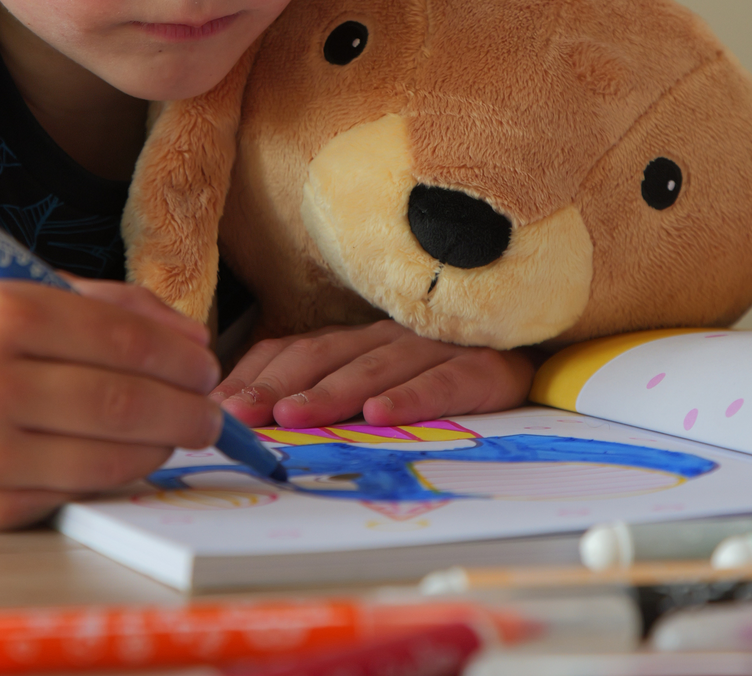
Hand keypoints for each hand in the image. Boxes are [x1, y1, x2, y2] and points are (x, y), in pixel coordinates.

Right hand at [0, 277, 222, 529]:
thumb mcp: (18, 296)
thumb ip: (109, 306)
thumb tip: (193, 339)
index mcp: (3, 314)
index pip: (121, 340)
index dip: (179, 357)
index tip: (208, 363)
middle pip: (124, 402)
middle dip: (188, 409)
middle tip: (211, 410)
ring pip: (110, 456)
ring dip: (164, 447)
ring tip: (183, 432)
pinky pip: (79, 489)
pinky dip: (119, 473)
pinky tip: (130, 455)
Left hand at [211, 319, 535, 428]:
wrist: (530, 350)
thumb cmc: (440, 372)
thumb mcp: (376, 379)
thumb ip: (322, 390)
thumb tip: (248, 415)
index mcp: (357, 337)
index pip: (296, 347)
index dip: (257, 373)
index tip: (220, 404)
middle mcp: (388, 335)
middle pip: (325, 355)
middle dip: (280, 384)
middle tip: (242, 414)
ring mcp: (434, 346)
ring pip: (376, 366)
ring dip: (332, 392)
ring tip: (295, 417)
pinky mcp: (482, 366)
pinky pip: (443, 381)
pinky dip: (412, 398)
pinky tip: (383, 416)